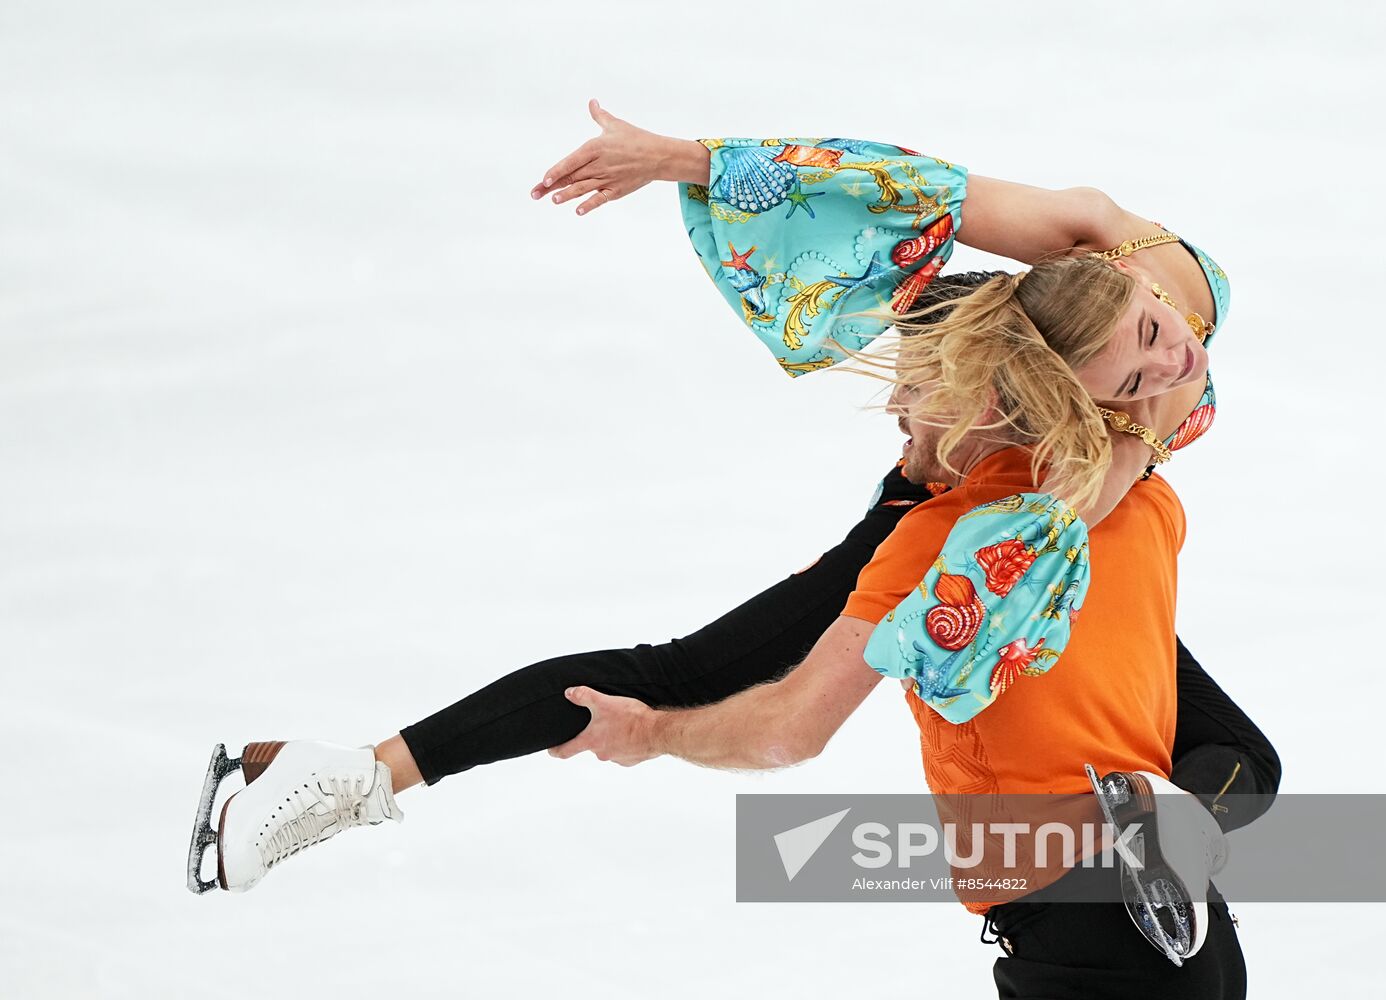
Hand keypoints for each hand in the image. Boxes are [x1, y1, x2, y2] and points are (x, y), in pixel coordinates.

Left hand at [530, 99, 682, 215]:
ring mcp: (608, 179)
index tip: (544, 179)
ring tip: (553, 200)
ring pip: (583, 188)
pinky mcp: (617, 190)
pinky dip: (589, 205)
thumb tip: (592, 102)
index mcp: (596, 148)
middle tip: (535, 194)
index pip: (571, 161)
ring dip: (567, 195)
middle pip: (572, 176)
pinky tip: (577, 210)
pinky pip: (600, 199)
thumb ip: (600, 116)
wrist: (659, 156)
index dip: (556, 171)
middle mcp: (599, 165)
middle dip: (552, 186)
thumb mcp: (615, 125)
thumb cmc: (636, 139)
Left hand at [547, 686, 661, 765]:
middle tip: (603, 723)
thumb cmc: (631, 718)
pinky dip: (626, 744)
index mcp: (591, 741)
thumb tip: (569, 693)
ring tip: (622, 725)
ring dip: (612, 739)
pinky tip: (633, 733)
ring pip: (609, 748)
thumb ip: (584, 696)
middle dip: (595, 736)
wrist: (656, 732)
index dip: (556, 750)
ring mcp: (617, 758)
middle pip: (591, 746)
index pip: (566, 751)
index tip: (551, 751)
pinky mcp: (631, 760)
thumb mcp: (604, 702)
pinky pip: (624, 752)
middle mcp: (601, 753)